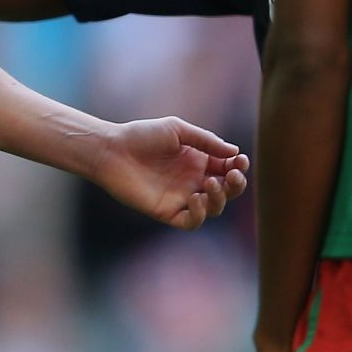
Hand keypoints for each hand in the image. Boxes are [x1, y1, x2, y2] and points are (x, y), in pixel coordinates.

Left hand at [90, 117, 249, 229]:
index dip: (238, 167)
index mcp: (198, 160)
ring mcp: (181, 197)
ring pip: (213, 208)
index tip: (239, 161)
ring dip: (219, 198)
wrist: (112, 150)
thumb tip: (235, 152)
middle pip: (227, 191)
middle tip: (232, 175)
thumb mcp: (177, 130)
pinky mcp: (167, 212)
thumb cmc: (142, 136)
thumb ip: (205, 141)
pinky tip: (195, 198)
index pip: (228, 168)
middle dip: (236, 185)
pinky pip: (191, 222)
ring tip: (209, 184)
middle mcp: (193, 180)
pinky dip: (199, 214)